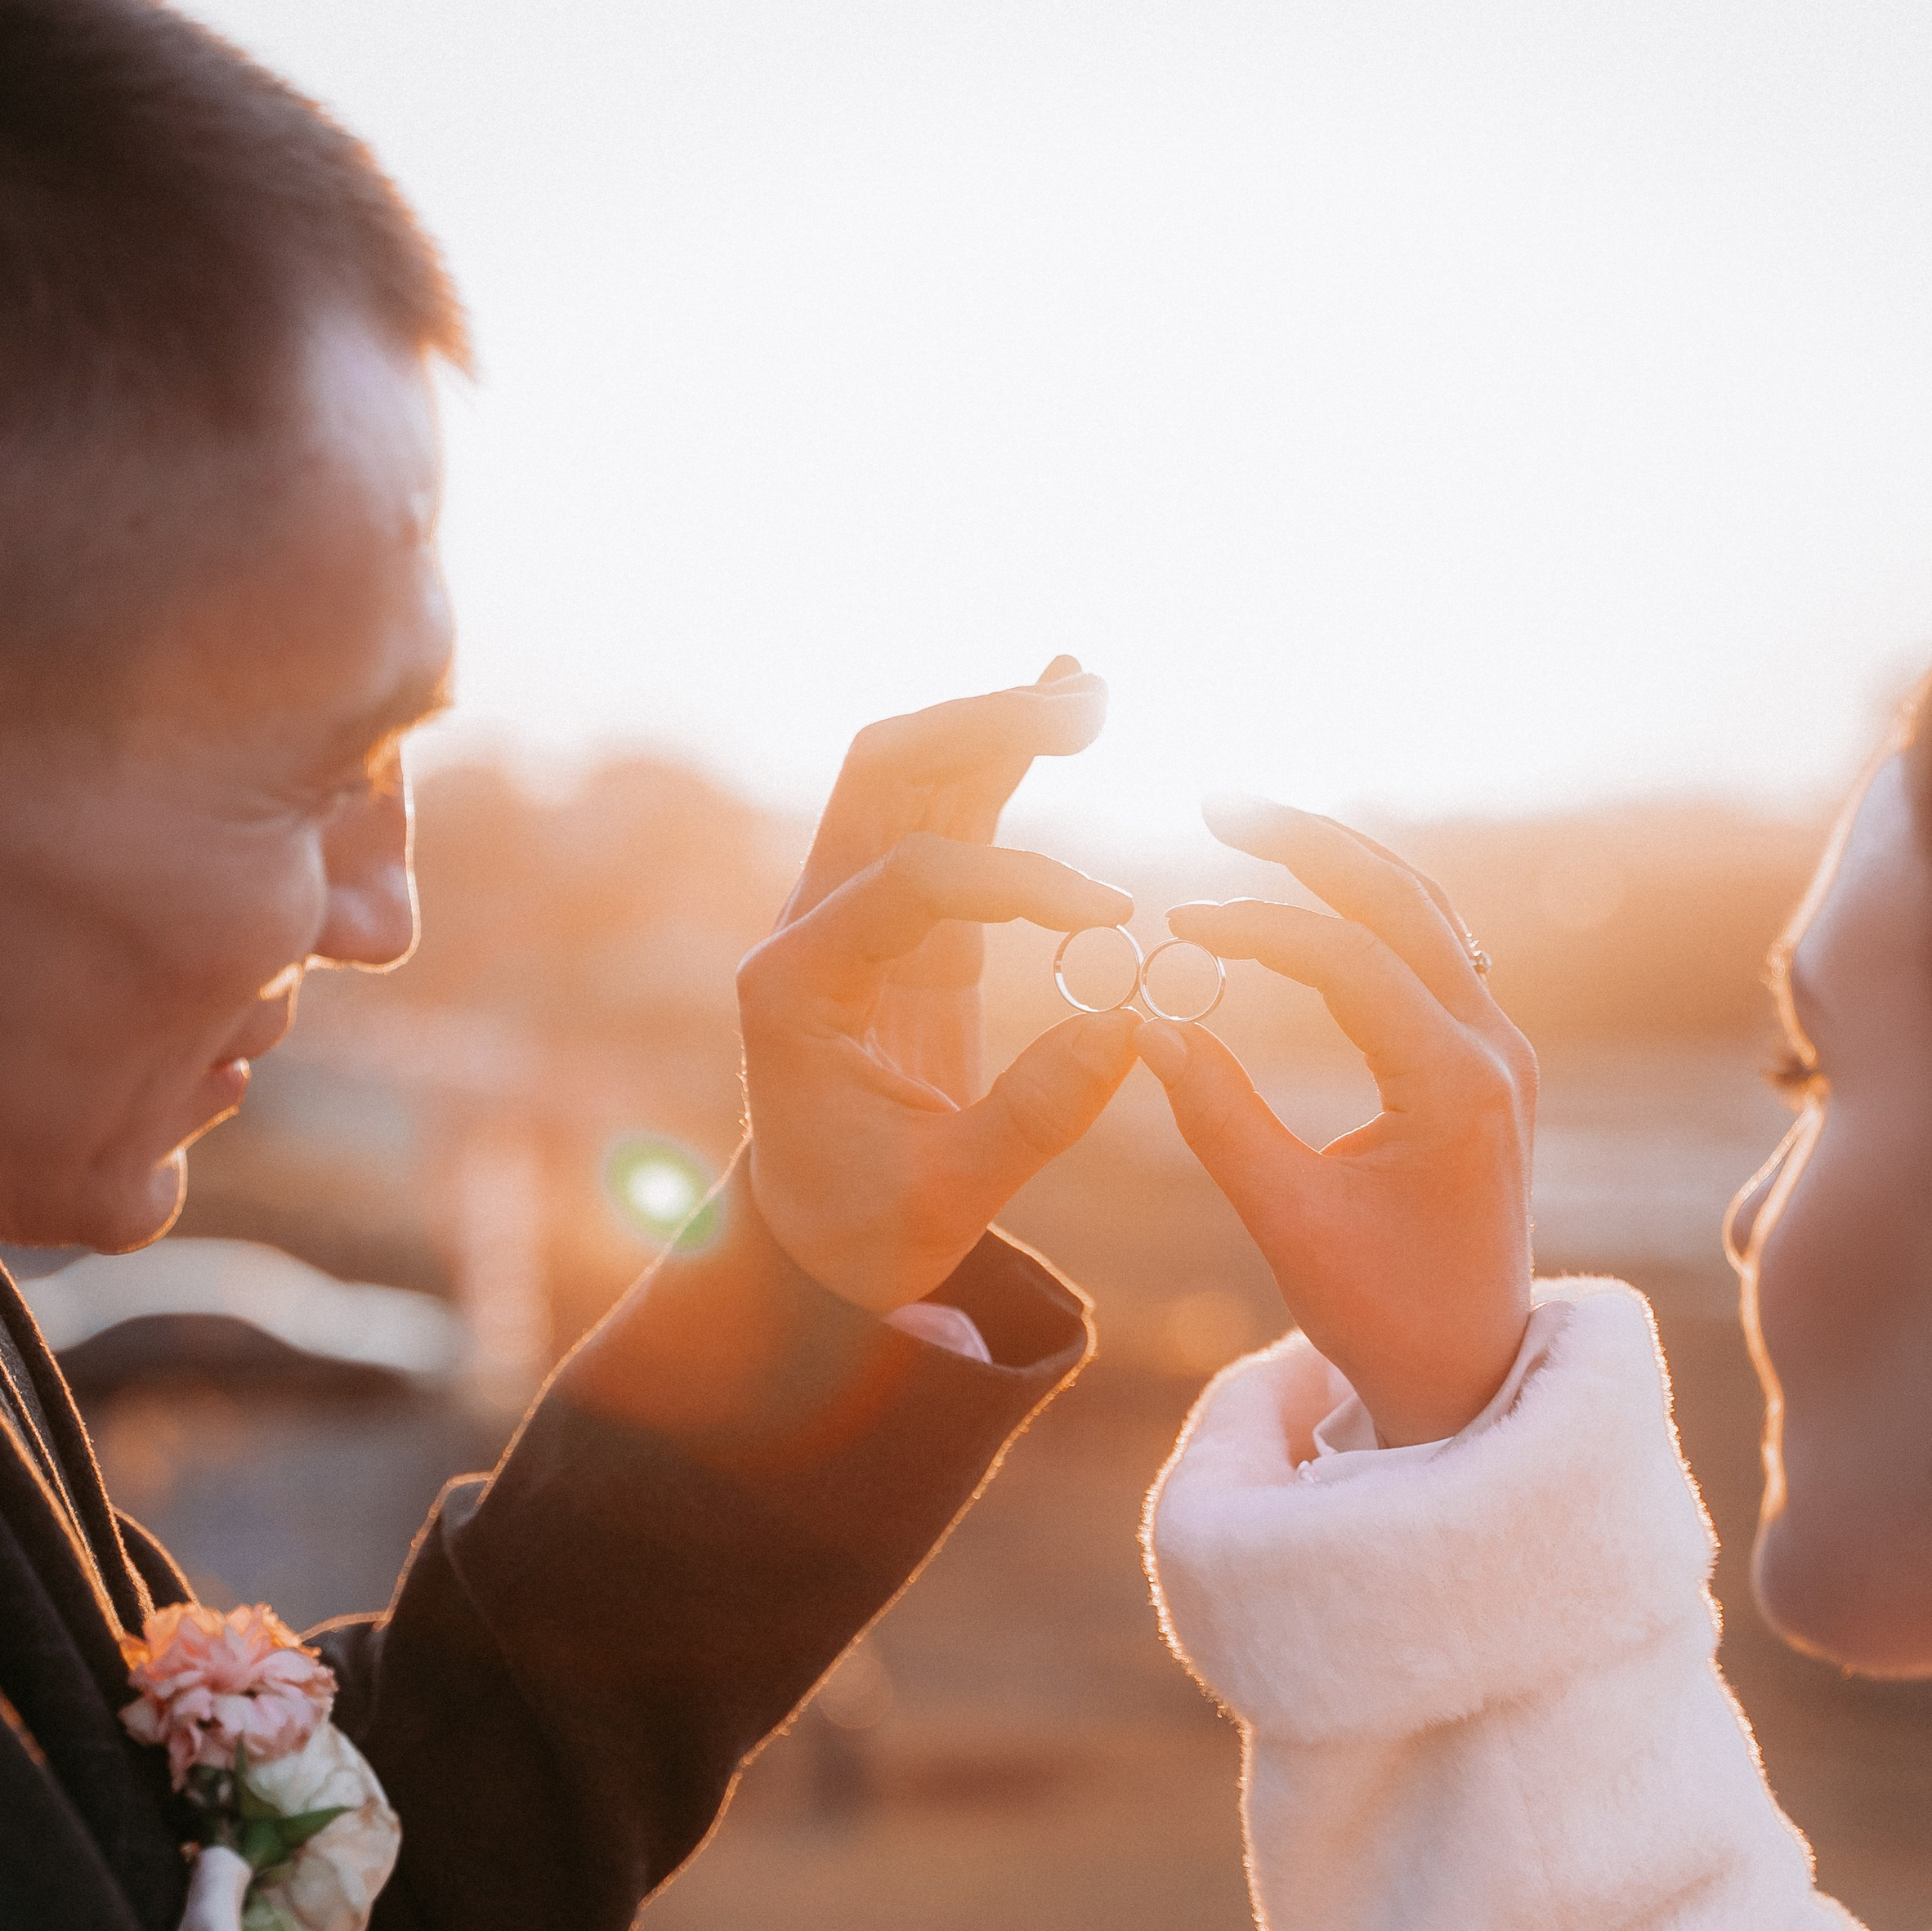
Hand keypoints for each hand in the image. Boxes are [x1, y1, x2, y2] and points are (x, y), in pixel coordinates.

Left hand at [740, 659, 1140, 1311]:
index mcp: (797, 986)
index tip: (1111, 915)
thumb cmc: (864, 1227)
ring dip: (995, 725)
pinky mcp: (904, 919)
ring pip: (911, 773)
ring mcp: (853, 910)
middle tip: (1090, 712)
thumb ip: (1034, 1118)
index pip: (912, 884)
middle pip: (883, 775)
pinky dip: (1001, 756)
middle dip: (981, 729)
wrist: (813, 1239)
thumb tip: (1134, 1024)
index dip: (1018, 885)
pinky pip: (948, 813)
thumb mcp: (947, 1198)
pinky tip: (1062, 699)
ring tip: (1093, 691)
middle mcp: (810, 924)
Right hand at [1134, 797, 1534, 1442]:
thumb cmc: (1381, 1312)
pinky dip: (1371, 908)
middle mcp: (1493, 1051)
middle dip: (1308, 844)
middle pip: (1403, 900)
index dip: (1254, 930)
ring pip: (1427, 912)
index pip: (1348, 962)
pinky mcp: (1485, 1062)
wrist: (1470, 1370)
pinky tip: (1313, 892)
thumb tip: (1150, 1024)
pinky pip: (1434, 950)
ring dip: (1344, 862)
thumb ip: (1220, 1117)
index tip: (1176, 925)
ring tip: (1259, 825)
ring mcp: (1499, 1051)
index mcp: (1455, 1086)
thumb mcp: (1287, 1222)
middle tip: (1218, 804)